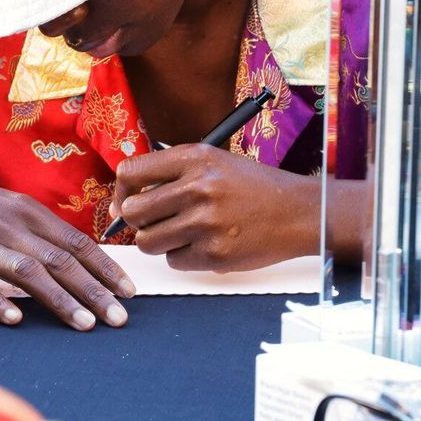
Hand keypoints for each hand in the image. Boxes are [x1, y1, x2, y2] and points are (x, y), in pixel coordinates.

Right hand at [0, 161, 134, 329]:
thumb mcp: (7, 208)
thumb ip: (39, 232)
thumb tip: (76, 260)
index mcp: (28, 212)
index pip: (76, 242)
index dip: (105, 267)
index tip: (129, 291)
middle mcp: (10, 226)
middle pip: (61, 261)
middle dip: (94, 291)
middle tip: (119, 318)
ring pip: (28, 272)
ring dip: (60, 299)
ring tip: (85, 324)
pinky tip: (15, 319)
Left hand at [111, 145, 319, 271]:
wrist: (298, 212)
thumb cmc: (252, 187)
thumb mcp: (213, 162)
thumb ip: (172, 173)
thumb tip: (125, 199)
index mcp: (194, 158)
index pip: (131, 172)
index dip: (121, 191)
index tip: (125, 202)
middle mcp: (197, 188)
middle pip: (133, 211)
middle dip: (137, 221)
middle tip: (154, 221)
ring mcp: (205, 223)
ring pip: (147, 241)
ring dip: (158, 241)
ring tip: (181, 233)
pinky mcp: (213, 254)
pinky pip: (173, 261)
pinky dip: (182, 257)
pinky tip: (203, 244)